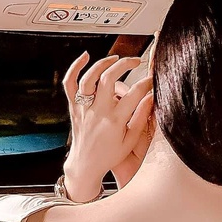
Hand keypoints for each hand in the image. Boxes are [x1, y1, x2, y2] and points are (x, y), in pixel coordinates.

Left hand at [61, 52, 153, 200]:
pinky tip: (85, 56)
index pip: (134, 94)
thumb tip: (152, 98)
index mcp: (115, 121)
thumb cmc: (109, 155)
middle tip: (136, 61)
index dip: (146, 82)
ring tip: (115, 58)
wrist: (85, 165)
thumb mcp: (130, 141)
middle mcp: (97, 112)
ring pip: (89, 78)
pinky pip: (69, 84)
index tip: (152, 79)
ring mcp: (84, 108)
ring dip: (103, 63)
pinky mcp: (74, 107)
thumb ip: (141, 118)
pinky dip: (75, 67)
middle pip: (109, 78)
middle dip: (125, 64)